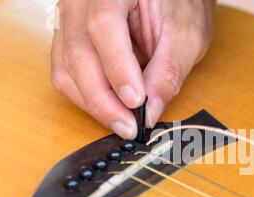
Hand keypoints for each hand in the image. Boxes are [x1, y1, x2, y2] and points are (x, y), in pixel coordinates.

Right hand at [51, 0, 214, 138]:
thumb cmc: (178, 5)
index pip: (104, 26)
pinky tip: (112, 108)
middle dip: (103, 99)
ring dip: (94, 103)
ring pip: (67, 69)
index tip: (137, 103)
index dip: (118, 69)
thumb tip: (150, 112)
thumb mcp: (186, 34)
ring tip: (124, 121)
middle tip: (129, 127)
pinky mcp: (69, 40)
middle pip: (78, 52)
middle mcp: (81, 0)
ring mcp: (70, 20)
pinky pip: (67, 74)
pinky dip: (88, 97)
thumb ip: (168, 71)